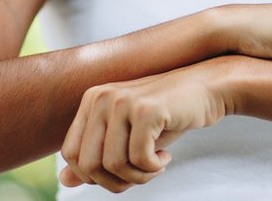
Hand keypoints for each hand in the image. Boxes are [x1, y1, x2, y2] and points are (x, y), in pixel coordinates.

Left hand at [59, 62, 228, 191]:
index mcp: (91, 100)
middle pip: (89, 164)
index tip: (122, 172)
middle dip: (116, 182)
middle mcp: (101, 97)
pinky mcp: (146, 110)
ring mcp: (123, 101)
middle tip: (142, 175)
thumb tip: (64, 181)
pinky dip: (154, 168)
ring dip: (138, 177)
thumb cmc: (166, 115)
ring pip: (113, 165)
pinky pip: (139, 159)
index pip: (71, 154)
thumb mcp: (128, 137)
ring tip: (156, 166)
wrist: (207, 89)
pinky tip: (167, 156)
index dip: (94, 175)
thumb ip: (97, 156)